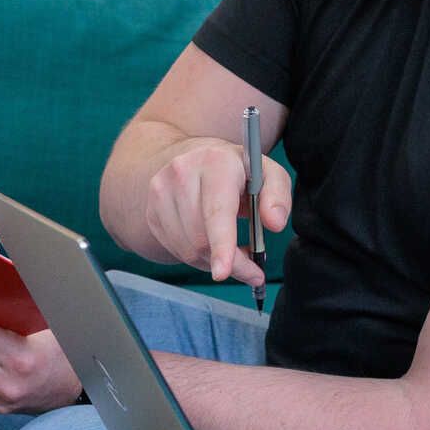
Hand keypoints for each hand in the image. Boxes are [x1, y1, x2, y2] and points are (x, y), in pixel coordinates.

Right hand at [144, 136, 292, 286]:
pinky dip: (198, 256)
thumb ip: (278, 196)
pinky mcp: (152, 211)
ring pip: (189, 249)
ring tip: (230, 249)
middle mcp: (182, 173)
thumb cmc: (237, 170)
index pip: (216, 212)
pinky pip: (177, 250)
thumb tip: (275, 223)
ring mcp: (161, 193)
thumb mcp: (267, 173)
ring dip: (214, 261)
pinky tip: (210, 242)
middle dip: (230, 263)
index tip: (223, 272)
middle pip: (202, 239)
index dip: (221, 245)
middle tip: (251, 269)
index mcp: (215, 162)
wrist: (195, 157)